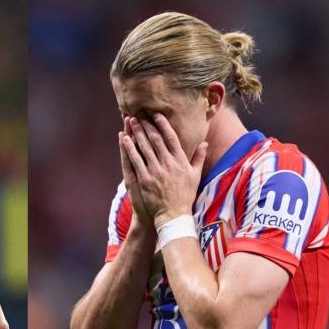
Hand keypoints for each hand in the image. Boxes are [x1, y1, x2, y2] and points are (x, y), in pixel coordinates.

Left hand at [121, 114, 206, 228]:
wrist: (173, 215)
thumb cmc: (185, 196)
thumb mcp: (195, 176)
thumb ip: (199, 158)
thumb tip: (204, 143)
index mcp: (180, 161)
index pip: (171, 138)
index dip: (163, 125)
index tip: (156, 114)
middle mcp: (168, 163)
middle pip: (156, 139)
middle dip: (147, 125)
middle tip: (140, 113)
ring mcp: (155, 171)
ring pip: (144, 147)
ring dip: (137, 132)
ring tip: (131, 121)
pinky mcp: (145, 178)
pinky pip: (135, 159)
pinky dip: (129, 148)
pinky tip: (124, 138)